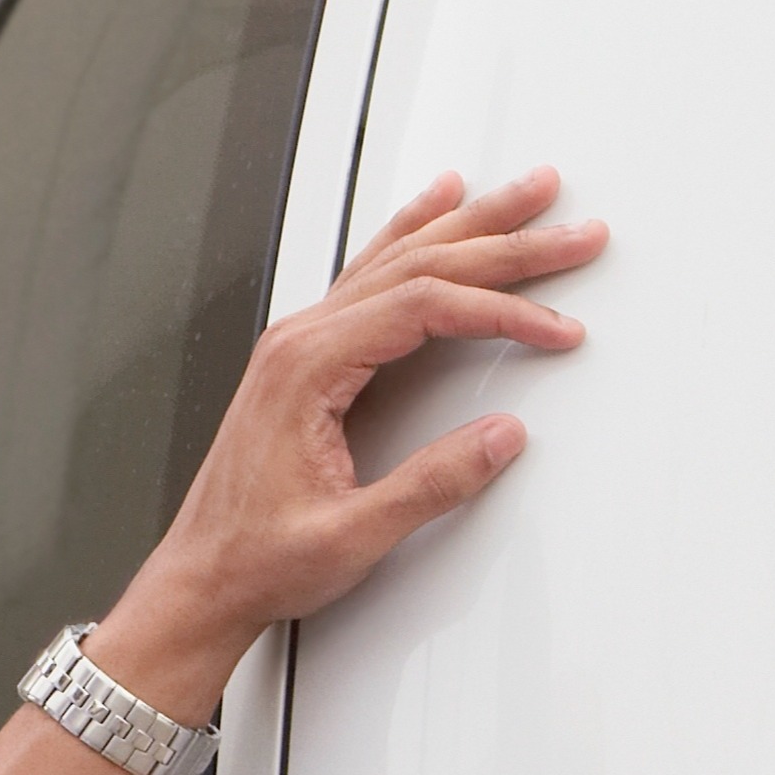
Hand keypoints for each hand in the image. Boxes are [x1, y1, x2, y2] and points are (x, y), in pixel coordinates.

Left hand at [91, 167, 604, 713]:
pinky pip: (371, 276)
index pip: (423, 306)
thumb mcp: (352, 535)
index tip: (555, 330)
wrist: (201, 580)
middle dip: (506, 243)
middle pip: (418, 265)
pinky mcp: (306, 360)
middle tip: (574, 231)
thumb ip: (430, 485)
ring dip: (470, 225)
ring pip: (397, 259)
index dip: (500, 311)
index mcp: (306, 368)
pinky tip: (438, 207)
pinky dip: (413, 236)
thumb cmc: (255, 558)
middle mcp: (299, 342)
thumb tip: (501, 437)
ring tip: (528, 194)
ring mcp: (299, 345)